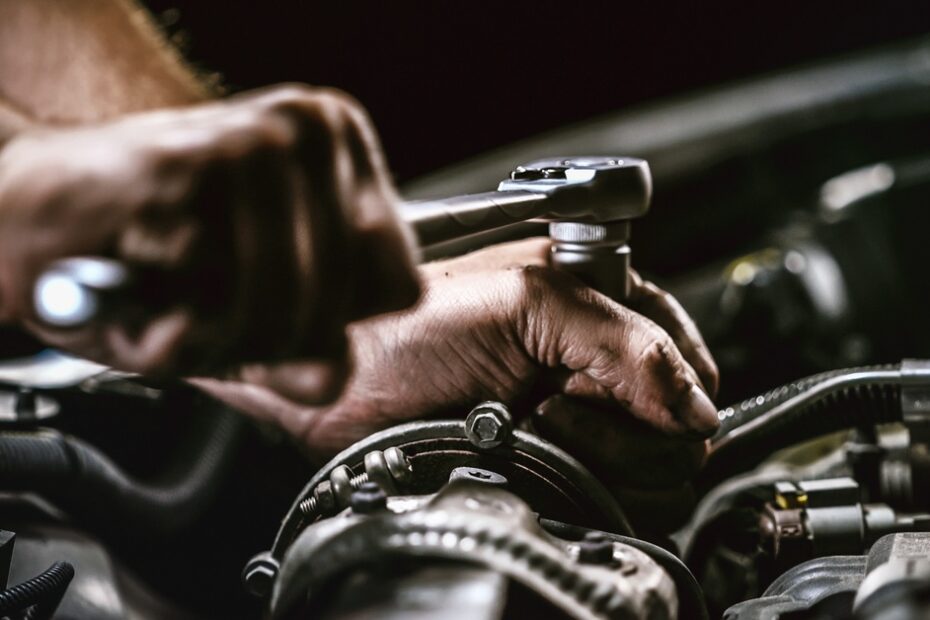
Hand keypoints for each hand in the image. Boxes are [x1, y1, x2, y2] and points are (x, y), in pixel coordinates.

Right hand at [0, 84, 419, 381]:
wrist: (30, 216)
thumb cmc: (146, 255)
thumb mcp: (245, 318)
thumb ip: (302, 354)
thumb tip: (330, 375)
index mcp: (339, 147)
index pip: (400, 282)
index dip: (336, 323)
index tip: (280, 308)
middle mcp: (308, 129)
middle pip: (344, 306)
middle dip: (271, 339)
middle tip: (209, 306)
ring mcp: (255, 142)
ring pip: (286, 310)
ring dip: (216, 337)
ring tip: (174, 295)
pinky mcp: (192, 165)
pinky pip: (218, 304)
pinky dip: (172, 327)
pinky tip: (146, 280)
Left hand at [194, 238, 719, 478]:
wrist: (338, 381)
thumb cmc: (406, 324)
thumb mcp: (524, 302)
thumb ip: (623, 340)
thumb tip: (695, 404)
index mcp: (599, 302)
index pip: (685, 355)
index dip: (668, 385)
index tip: (611, 392)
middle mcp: (591, 360)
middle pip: (675, 422)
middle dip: (621, 425)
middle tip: (555, 404)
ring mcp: (572, 416)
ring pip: (646, 468)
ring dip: (594, 456)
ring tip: (531, 425)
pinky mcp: (549, 463)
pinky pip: (603, 495)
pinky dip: (574, 485)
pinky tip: (525, 455)